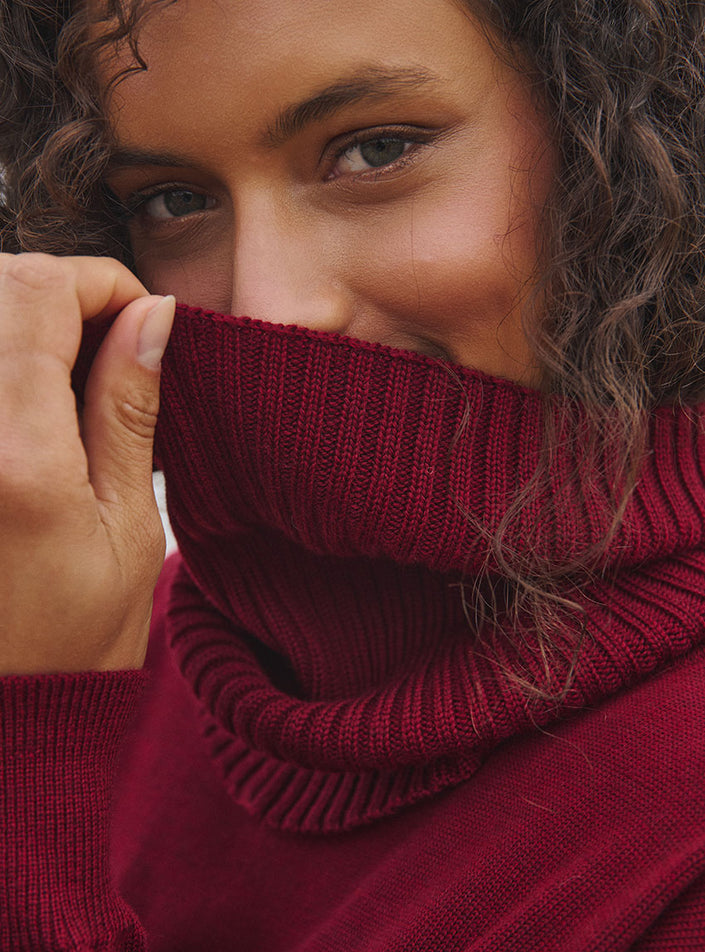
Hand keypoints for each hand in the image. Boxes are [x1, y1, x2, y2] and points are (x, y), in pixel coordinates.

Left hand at [0, 253, 174, 673]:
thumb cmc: (69, 642)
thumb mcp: (129, 529)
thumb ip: (129, 411)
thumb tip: (150, 319)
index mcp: (14, 455)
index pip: (39, 291)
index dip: (101, 284)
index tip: (140, 318)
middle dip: (60, 296)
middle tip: (109, 348)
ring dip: (25, 328)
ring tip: (70, 383)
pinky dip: (7, 366)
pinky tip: (32, 407)